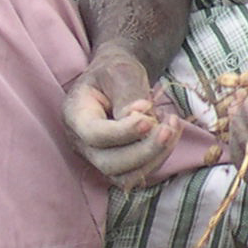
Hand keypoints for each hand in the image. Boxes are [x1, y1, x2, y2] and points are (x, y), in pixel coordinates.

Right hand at [63, 44, 183, 188]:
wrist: (117, 80)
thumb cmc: (115, 73)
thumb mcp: (120, 72)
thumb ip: (127, 95)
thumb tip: (140, 116)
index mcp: (75, 114)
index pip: (94, 135)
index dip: (123, 132)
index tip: (148, 119)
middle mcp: (82, 142)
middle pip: (110, 163)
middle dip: (145, 150)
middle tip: (169, 127)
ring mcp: (99, 158)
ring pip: (126, 176)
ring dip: (156, 156)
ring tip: (171, 125)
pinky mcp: (119, 165)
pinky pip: (139, 174)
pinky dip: (159, 157)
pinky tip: (170, 133)